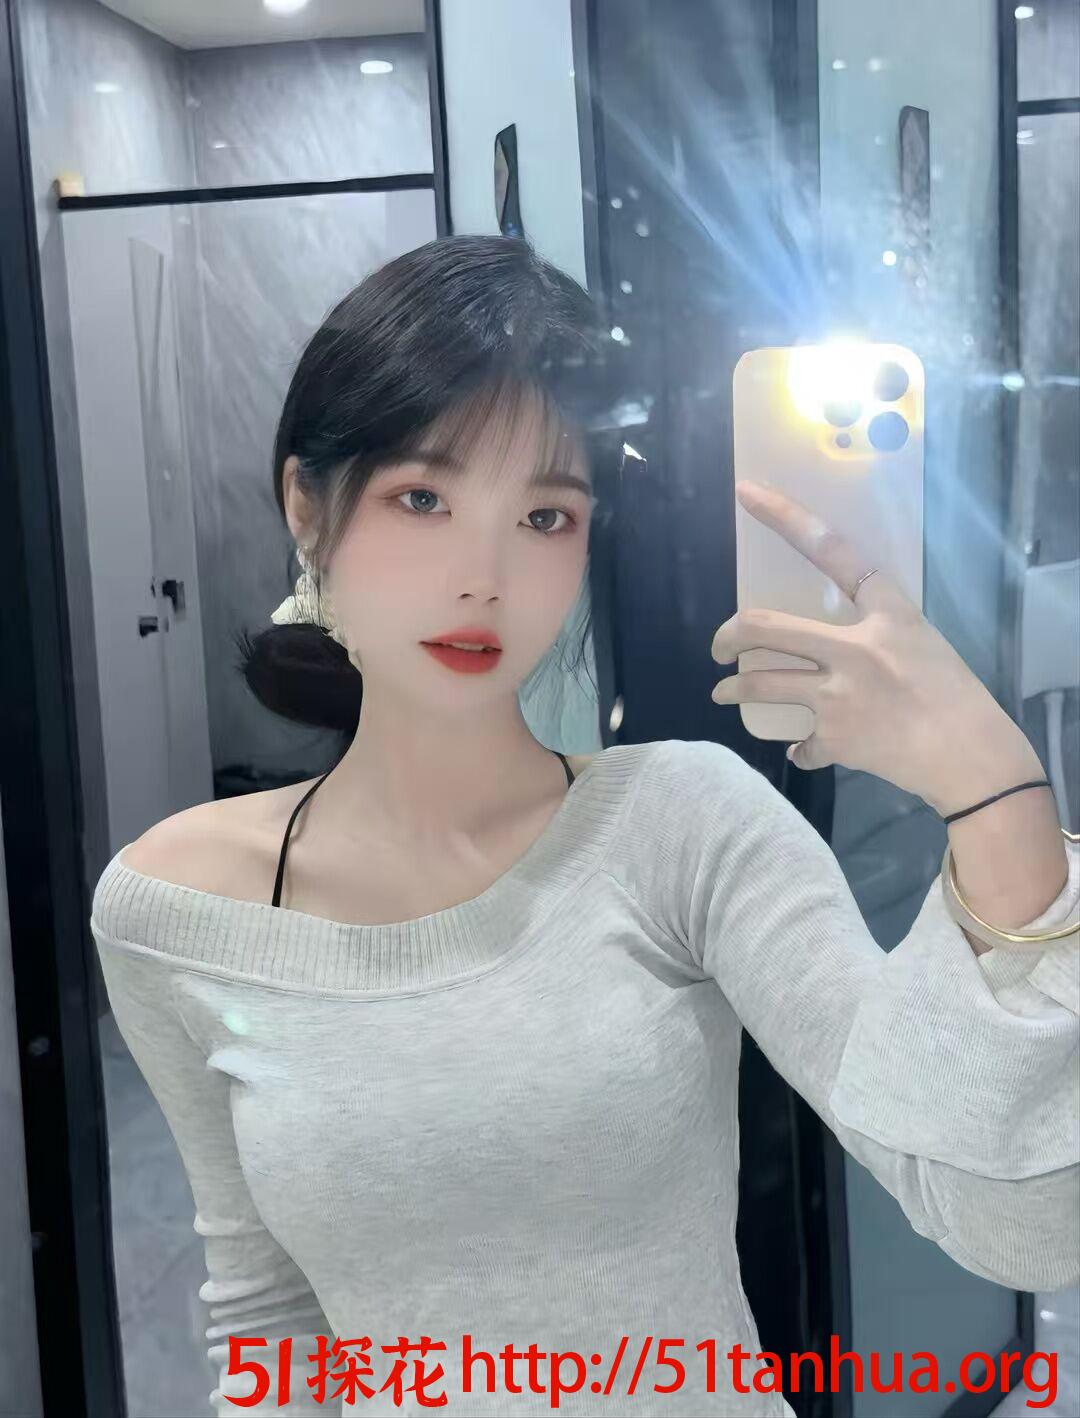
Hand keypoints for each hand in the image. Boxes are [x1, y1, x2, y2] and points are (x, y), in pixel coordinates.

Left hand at [710, 480, 1039, 813]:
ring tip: (723, 693)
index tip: (746, 492)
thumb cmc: (955, 695)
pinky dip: (801, 750)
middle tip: (719, 648)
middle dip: (727, 637)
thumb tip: (839, 646)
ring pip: (760, 684)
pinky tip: (804, 751)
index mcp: (886, 611)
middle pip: (763, 627)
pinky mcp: (834, 738)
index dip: (784, 516)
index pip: (830, 548)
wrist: (971, 757)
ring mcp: (838, 693)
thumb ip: (877, 634)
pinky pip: (801, 745)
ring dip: (732, 690)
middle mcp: (854, 646)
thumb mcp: (920, 641)